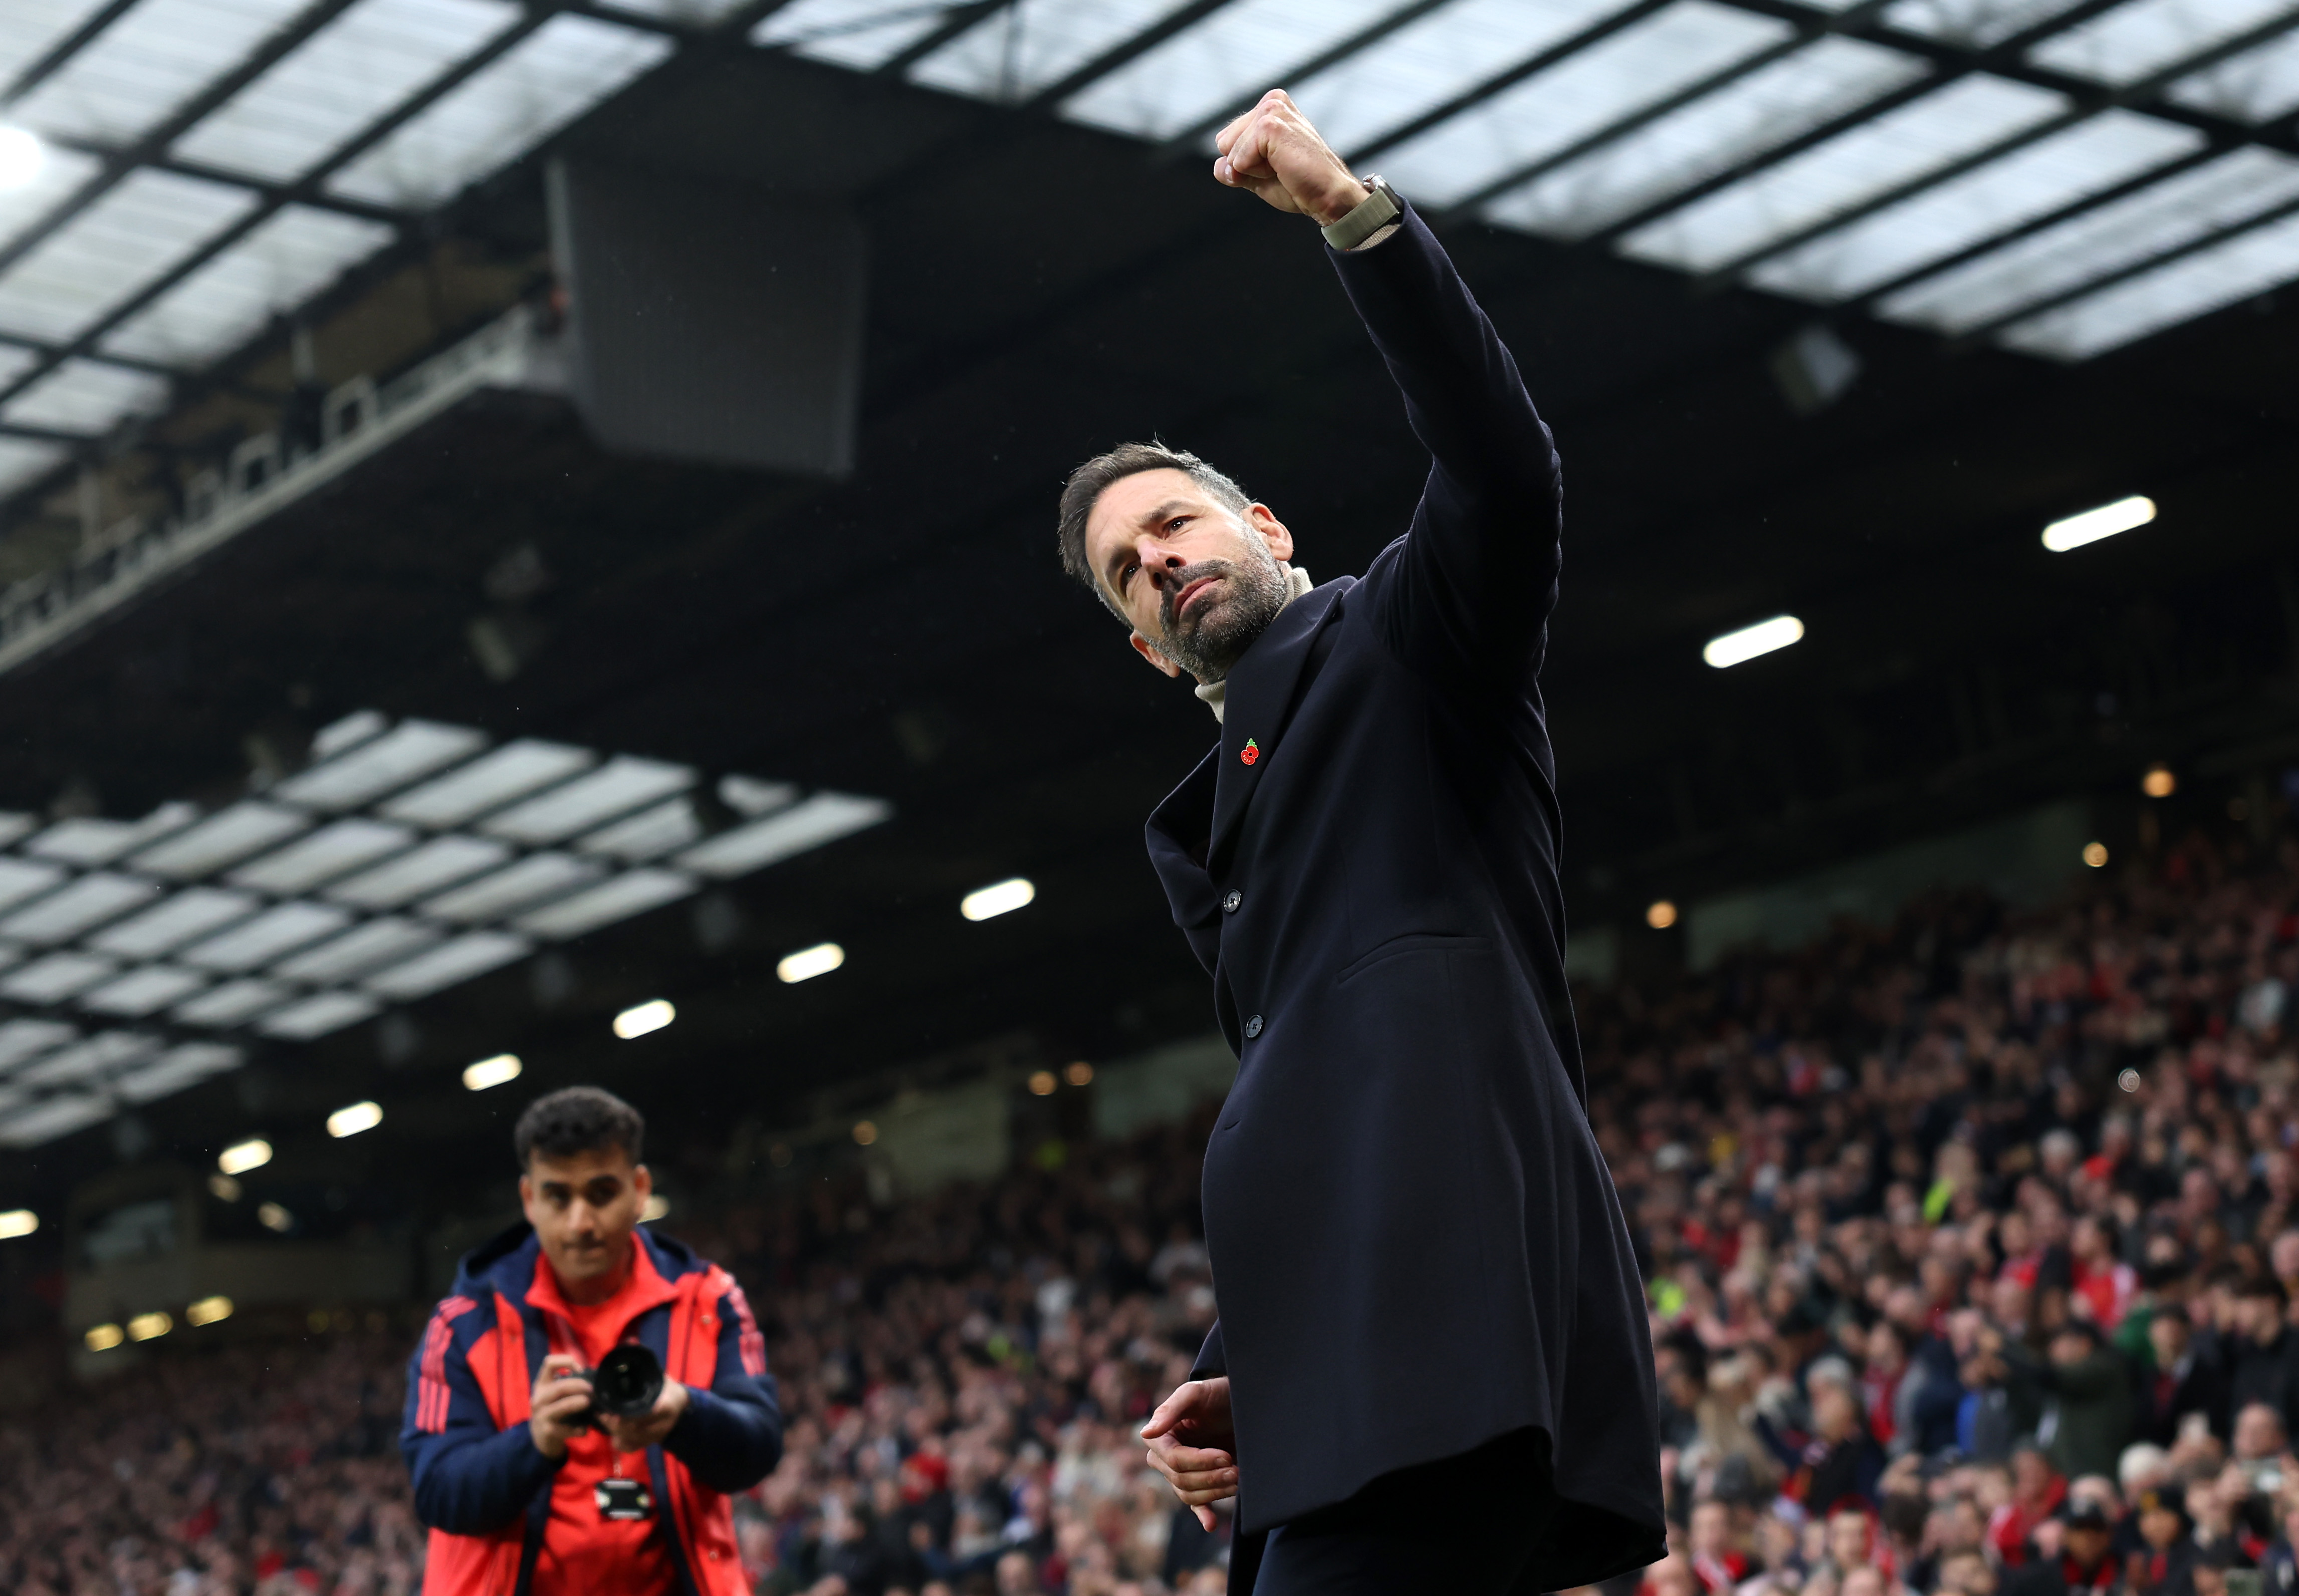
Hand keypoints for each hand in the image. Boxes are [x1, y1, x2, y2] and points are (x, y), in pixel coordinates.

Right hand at [529, 1353, 593, 1459]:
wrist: (541, 1437)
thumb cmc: (553, 1409)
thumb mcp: (555, 1394)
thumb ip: (568, 1383)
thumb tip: (593, 1372)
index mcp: (541, 1385)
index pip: (549, 1363)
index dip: (567, 1361)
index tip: (580, 1369)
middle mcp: (539, 1398)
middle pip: (561, 1386)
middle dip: (580, 1386)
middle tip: (592, 1389)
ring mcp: (542, 1415)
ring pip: (564, 1406)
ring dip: (579, 1403)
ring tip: (588, 1403)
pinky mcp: (548, 1431)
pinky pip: (567, 1428)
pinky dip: (579, 1428)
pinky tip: (585, 1429)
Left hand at [601, 1378, 689, 1453]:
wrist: (681, 1407)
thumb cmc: (667, 1389)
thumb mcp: (661, 1378)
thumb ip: (646, 1372)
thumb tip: (624, 1357)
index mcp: (667, 1405)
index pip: (651, 1412)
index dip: (632, 1413)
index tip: (615, 1408)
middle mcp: (663, 1424)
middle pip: (638, 1429)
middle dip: (617, 1423)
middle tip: (603, 1413)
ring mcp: (656, 1436)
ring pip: (633, 1440)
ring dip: (615, 1431)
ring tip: (603, 1419)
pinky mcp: (650, 1443)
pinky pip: (632, 1447)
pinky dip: (620, 1442)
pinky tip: (611, 1432)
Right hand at [1142, 1377, 1237, 1531]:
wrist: (1236, 1402)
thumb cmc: (1214, 1393)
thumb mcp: (1194, 1393)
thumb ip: (1170, 1410)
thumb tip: (1146, 1434)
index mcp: (1160, 1438)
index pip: (1174, 1460)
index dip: (1200, 1461)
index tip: (1225, 1456)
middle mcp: (1165, 1459)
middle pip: (1182, 1480)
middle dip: (1211, 1477)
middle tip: (1237, 1470)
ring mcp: (1181, 1473)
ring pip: (1190, 1494)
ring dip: (1215, 1491)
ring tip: (1239, 1480)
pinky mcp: (1198, 1483)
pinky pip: (1195, 1504)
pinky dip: (1203, 1514)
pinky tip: (1211, 1524)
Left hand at [1211, 90, 1367, 226]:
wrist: (1328, 196)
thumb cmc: (1299, 186)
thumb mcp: (1257, 176)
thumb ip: (1234, 169)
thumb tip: (1220, 167)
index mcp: (1270, 107)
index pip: (1226, 140)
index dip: (1244, 163)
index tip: (1275, 167)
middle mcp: (1271, 101)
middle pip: (1224, 143)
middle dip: (1245, 165)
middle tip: (1280, 168)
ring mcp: (1271, 109)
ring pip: (1230, 151)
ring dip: (1253, 170)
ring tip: (1284, 167)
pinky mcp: (1270, 124)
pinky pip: (1238, 159)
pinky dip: (1256, 173)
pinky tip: (1283, 168)